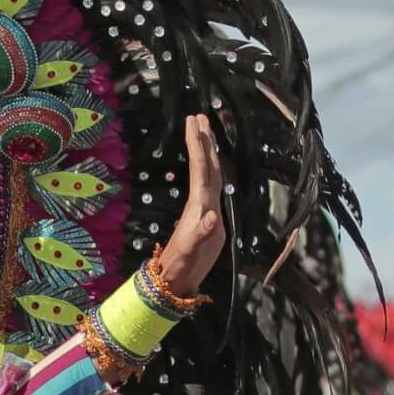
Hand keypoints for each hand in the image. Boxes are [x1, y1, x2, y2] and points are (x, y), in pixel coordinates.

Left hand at [156, 114, 224, 299]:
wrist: (176, 278)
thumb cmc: (184, 264)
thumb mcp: (193, 249)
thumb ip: (203, 233)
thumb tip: (213, 216)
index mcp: (199, 204)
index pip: (201, 168)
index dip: (200, 145)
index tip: (197, 122)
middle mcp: (201, 201)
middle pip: (204, 164)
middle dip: (202, 141)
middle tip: (200, 116)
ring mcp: (205, 207)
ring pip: (209, 172)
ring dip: (209, 152)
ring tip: (207, 132)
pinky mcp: (210, 216)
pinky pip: (215, 186)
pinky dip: (217, 172)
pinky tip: (217, 166)